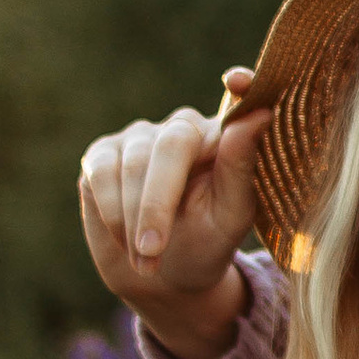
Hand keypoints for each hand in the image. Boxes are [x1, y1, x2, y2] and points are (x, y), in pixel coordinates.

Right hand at [76, 68, 270, 358]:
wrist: (161, 277)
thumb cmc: (207, 243)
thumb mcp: (232, 218)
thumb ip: (243, 168)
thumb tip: (258, 115)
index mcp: (226, 138)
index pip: (238, 101)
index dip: (241, 88)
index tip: (238, 82)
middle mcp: (183, 127)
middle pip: (171, 145)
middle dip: (158, 203)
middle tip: (153, 250)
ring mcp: (141, 136)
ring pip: (133, 165)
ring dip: (135, 220)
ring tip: (147, 261)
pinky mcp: (103, 152)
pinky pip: (101, 173)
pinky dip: (112, 212)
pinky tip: (125, 242)